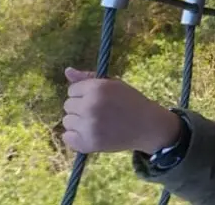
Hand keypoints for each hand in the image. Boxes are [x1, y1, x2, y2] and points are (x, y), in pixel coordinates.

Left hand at [61, 68, 181, 153]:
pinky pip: (67, 137)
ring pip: (66, 121)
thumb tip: (67, 71)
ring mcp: (88, 126)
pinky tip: (91, 133)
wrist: (147, 126)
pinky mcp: (87, 143)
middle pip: (67, 105)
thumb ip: (88, 78)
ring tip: (97, 123)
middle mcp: (90, 106)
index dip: (84, 94)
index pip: (72, 90)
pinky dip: (76, 137)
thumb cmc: (130, 102)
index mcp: (97, 88)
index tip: (98, 99)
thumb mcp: (113, 84)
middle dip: (80, 108)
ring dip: (78, 122)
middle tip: (100, 111)